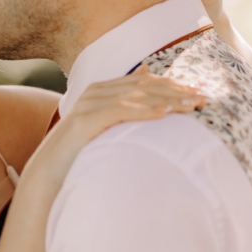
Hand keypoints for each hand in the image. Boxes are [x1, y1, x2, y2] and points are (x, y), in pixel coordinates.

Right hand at [23, 68, 204, 193]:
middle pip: (143, 85)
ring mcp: (88, 105)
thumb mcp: (103, 127)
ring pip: (135, 95)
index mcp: (100, 91)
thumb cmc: (78, 153)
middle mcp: (94, 92)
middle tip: (203, 99)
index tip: (197, 93)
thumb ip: (121, 106)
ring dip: (167, 100)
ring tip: (191, 107)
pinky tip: (165, 113)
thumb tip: (146, 77)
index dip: (172, 84)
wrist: (48, 173)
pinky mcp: (84, 121)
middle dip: (175, 91)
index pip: (143, 81)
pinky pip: (120, 110)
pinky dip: (144, 110)